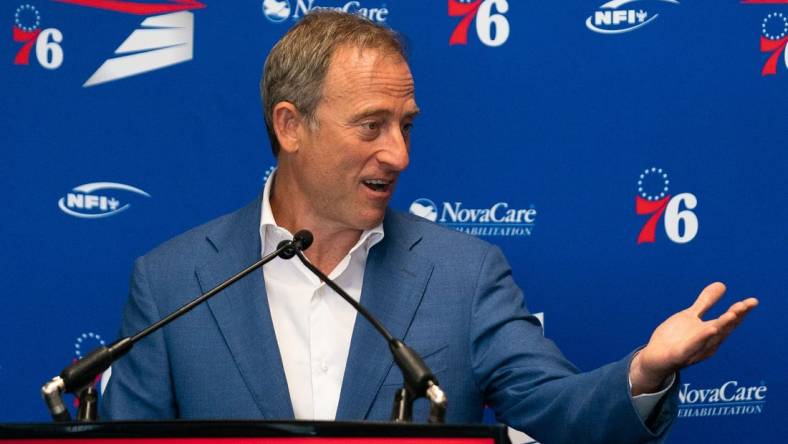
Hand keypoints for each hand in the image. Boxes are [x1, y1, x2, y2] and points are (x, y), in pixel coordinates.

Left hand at [629, 282, 757, 394]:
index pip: (729, 322)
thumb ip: (706, 302)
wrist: (654, 358)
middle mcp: (707, 343)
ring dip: (722, 326)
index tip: (753, 301)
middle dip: (736, 317)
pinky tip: (711, 328)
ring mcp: (695, 350)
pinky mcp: (680, 355)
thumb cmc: (674, 338)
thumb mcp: (690, 316)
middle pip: (724, 329)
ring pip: (711, 338)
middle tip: (746, 305)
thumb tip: (722, 284)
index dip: (741, 312)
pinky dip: (702, 338)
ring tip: (732, 314)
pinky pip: (692, 346)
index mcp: (711, 333)